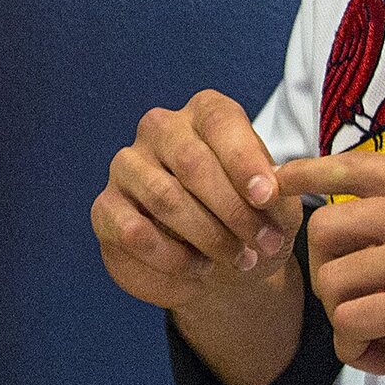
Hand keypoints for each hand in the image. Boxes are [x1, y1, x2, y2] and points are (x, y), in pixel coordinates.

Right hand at [93, 89, 303, 310]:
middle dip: (232, 209)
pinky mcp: (105, 208)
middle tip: (262, 244)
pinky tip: (198, 270)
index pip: (219, 121)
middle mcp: (159, 130)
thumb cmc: (250, 222)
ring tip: (237, 260)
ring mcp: (126, 167)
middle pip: (191, 161)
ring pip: (164, 197)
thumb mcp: (278, 208)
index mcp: (204, 114)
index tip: (266, 197)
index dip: (243, 159)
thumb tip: (266, 191)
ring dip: (207, 236)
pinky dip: (173, 259)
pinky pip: (135, 233)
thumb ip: (278, 195)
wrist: (220, 266)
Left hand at [276, 152, 384, 380]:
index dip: (305, 174)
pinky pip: (352, 324)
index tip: (277, 184)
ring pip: (332, 283)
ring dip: (344, 322)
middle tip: (360, 307)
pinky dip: (357, 348)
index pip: (352, 164)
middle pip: (322, 232)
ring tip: (382, 340)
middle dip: (328, 276)